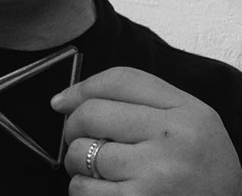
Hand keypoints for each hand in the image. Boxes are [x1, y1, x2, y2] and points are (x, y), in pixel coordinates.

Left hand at [51, 67, 241, 194]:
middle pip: (93, 113)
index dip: (82, 87)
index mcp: (186, 111)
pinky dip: (83, 190)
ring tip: (97, 170)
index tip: (63, 99)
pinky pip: (84, 190)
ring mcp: (155, 175)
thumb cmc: (200, 174)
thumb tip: (65, 100)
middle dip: (73, 126)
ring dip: (77, 162)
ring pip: (82, 153)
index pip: (120, 80)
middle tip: (79, 138)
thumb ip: (140, 102)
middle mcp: (172, 139)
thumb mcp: (187, 123)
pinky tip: (103, 192)